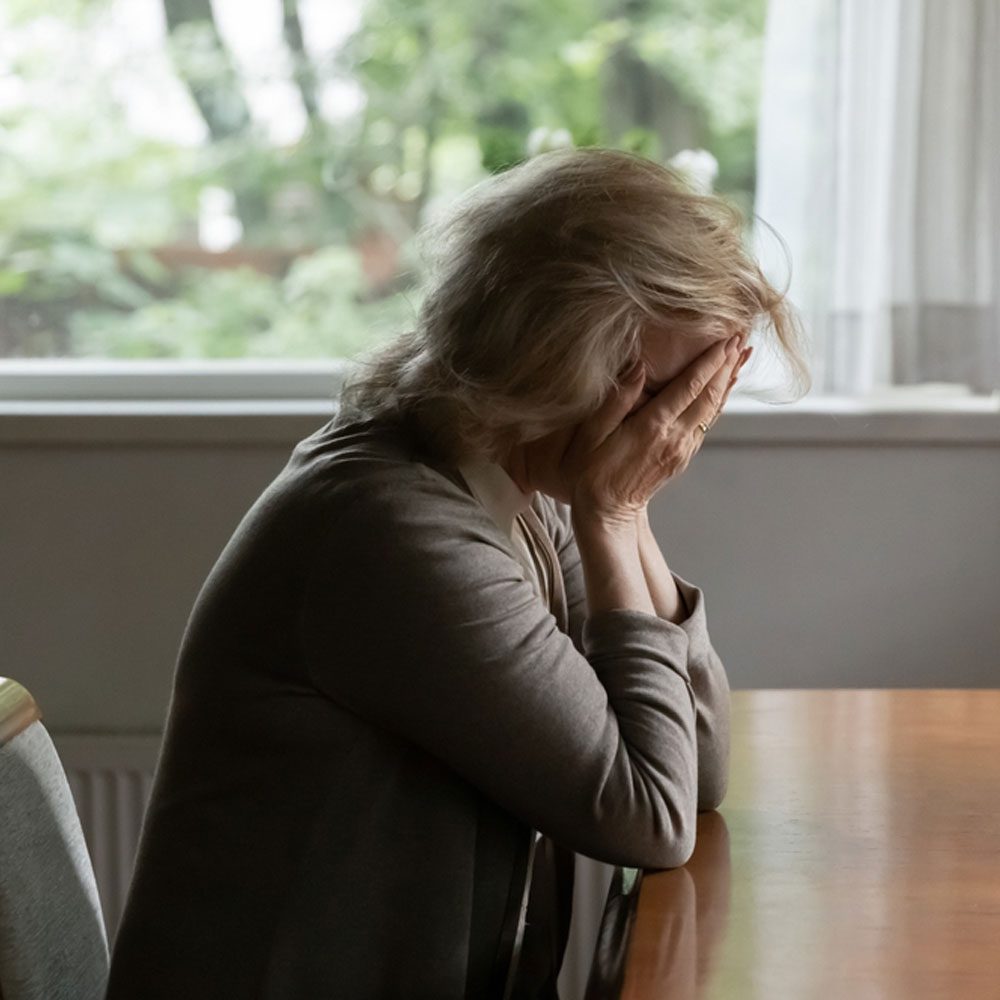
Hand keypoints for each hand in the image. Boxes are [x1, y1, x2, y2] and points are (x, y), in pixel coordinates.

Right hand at [564, 334, 747, 525]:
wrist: (606, 512)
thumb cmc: (591, 471)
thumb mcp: (593, 433)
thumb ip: (617, 399)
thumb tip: (639, 366)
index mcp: (653, 427)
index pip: (690, 387)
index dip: (710, 361)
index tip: (726, 337)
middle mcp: (675, 438)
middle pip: (710, 395)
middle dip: (727, 363)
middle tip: (742, 334)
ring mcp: (682, 449)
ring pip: (714, 409)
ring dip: (729, 379)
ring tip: (742, 354)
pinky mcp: (683, 457)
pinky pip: (707, 423)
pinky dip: (719, 400)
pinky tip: (724, 387)